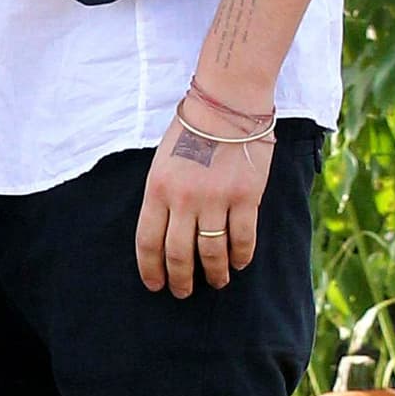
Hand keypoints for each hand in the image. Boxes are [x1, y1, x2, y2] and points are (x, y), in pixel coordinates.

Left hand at [134, 107, 273, 297]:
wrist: (227, 103)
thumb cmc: (192, 130)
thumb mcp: (162, 161)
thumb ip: (162, 195)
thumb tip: (167, 232)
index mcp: (157, 188)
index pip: (148, 241)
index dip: (151, 269)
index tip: (156, 285)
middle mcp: (184, 199)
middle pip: (178, 254)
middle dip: (180, 280)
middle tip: (184, 292)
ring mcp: (216, 200)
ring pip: (212, 253)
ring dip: (215, 274)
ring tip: (217, 281)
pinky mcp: (246, 197)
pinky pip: (243, 240)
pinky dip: (241, 257)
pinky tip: (240, 262)